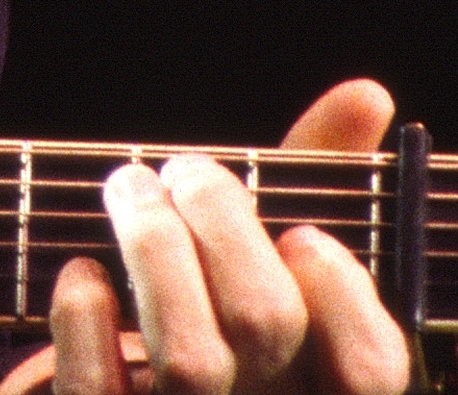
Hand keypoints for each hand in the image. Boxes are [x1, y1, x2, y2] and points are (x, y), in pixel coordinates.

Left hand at [1, 79, 412, 394]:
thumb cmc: (213, 313)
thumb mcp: (268, 256)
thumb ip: (320, 181)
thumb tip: (367, 92)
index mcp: (319, 387)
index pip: (373, 369)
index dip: (345, 295)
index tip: (299, 231)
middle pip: (265, 324)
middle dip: (219, 222)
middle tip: (183, 171)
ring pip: (191, 361)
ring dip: (153, 248)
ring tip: (129, 188)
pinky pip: (97, 388)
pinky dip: (86, 319)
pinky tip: (85, 275)